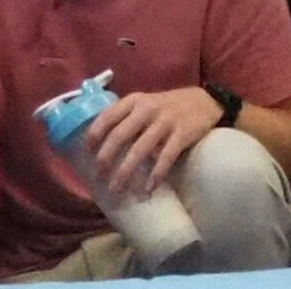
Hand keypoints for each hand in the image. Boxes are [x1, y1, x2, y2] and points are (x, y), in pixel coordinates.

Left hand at [83, 87, 219, 196]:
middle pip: (120, 136)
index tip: (86, 153)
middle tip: (98, 177)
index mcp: (134, 101)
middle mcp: (147, 110)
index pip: (107, 116)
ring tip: (116, 189)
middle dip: (106, 159)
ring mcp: (165, 122)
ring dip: (125, 172)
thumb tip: (100, 142)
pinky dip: (155, 175)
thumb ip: (126, 116)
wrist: (204, 102)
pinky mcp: (182, 135)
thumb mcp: (145, 103)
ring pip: (139, 150)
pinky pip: (165, 158)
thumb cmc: (167, 106)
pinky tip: (148, 188)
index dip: (94, 135)